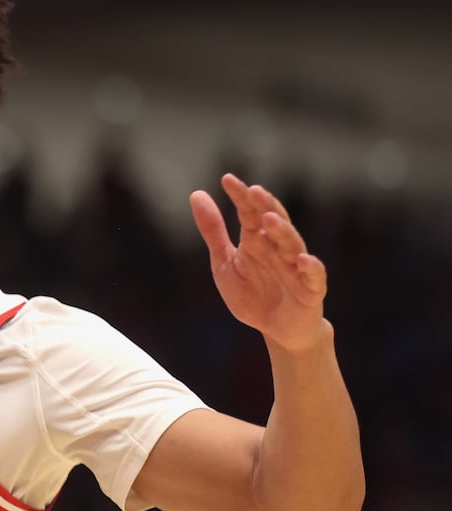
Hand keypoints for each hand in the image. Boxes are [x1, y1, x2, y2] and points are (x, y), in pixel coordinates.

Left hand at [190, 173, 328, 354]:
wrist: (275, 330)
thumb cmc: (252, 295)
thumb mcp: (224, 263)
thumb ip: (213, 231)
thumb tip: (196, 194)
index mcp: (257, 240)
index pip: (250, 213)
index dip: (241, 196)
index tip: (227, 180)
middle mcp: (278, 249)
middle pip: (275, 222)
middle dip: (266, 206)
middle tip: (254, 191)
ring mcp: (296, 268)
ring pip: (293, 245)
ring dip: (283, 232)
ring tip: (269, 219)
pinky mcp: (310, 290)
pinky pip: (314, 277)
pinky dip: (310, 268)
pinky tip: (302, 259)